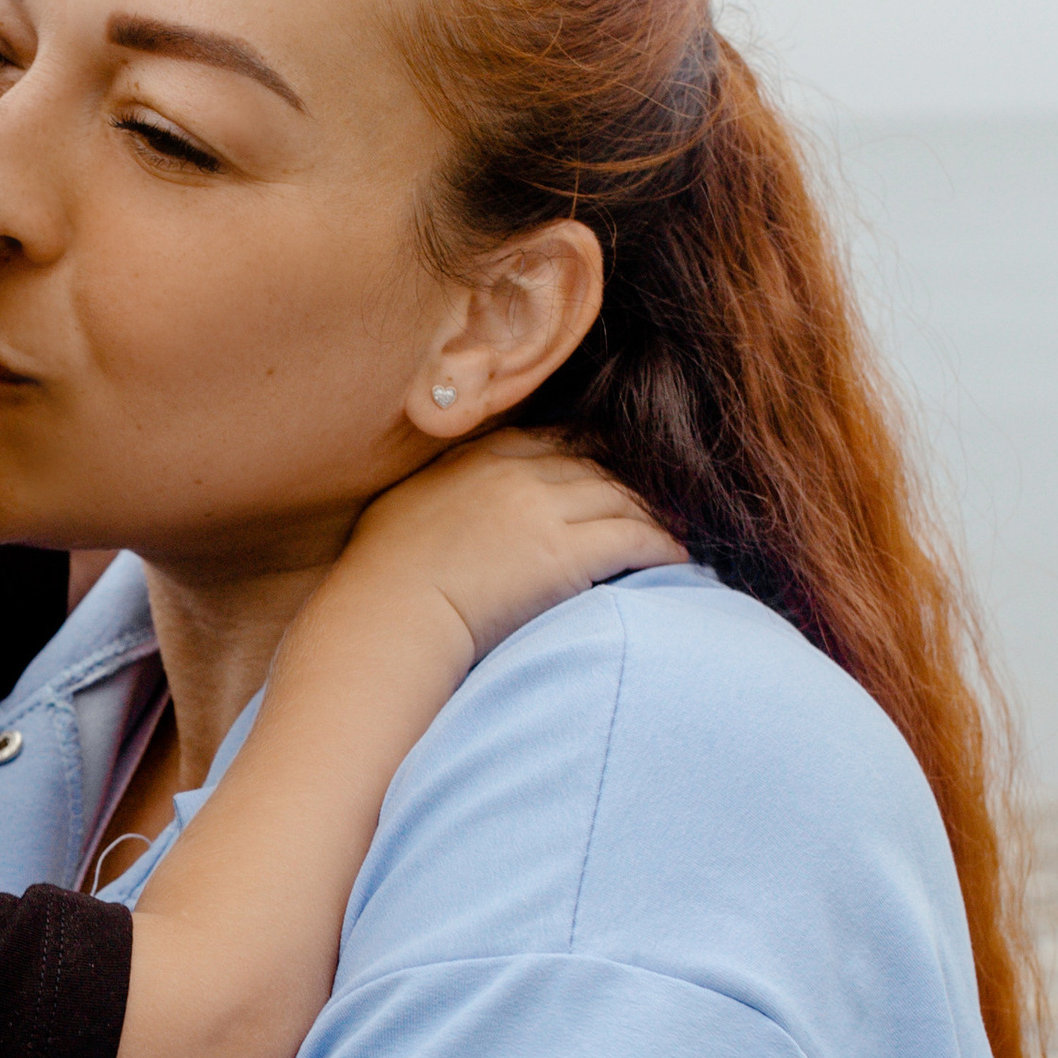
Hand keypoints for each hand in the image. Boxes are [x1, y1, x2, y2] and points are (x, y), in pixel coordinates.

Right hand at [344, 431, 682, 666]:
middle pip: (593, 464)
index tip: (607, 465)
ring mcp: (542, 511)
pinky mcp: (564, 554)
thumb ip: (437, 490)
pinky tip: (678, 555)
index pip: (549, 441)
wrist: (386, 616)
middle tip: (661, 495)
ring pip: (620, 497)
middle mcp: (515, 475)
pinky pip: (632, 537)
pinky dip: (661, 543)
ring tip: (678, 524)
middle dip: (630, 478)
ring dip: (654, 511)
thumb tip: (445, 502)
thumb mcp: (401, 507)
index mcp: (475, 459)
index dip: (586, 452)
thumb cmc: (379, 579)